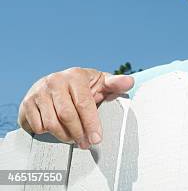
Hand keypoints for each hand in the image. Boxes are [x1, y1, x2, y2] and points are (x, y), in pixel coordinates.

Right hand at [18, 68, 133, 148]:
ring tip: (74, 138)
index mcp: (76, 75)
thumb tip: (129, 82)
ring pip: (52, 123)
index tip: (97, 138)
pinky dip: (48, 133)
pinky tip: (57, 130)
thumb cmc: (82, 86)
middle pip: (67, 115)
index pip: (84, 103)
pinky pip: (37, 126)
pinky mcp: (27, 103)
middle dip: (79, 133)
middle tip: (86, 144)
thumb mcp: (101, 83)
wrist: (53, 85)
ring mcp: (39, 91)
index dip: (91, 123)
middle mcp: (56, 80)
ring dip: (65, 136)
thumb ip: (115, 84)